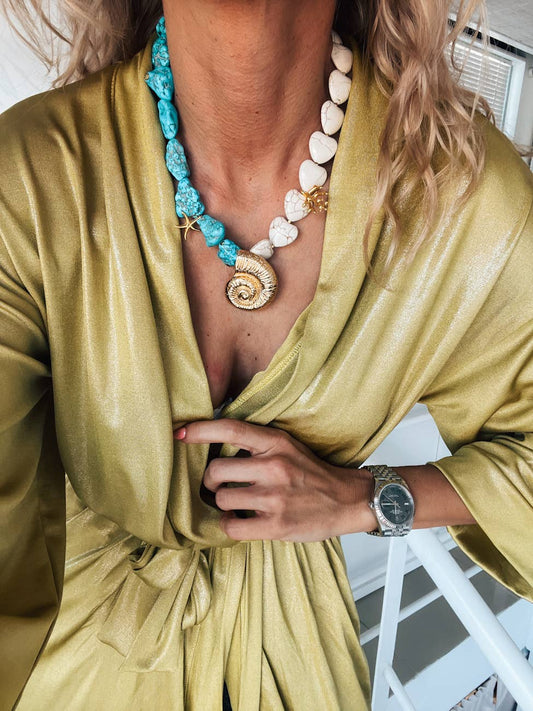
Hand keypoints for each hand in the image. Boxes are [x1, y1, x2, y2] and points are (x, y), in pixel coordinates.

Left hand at [173, 419, 375, 541]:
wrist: (347, 500)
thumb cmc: (311, 473)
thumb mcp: (287, 446)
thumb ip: (256, 444)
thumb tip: (213, 446)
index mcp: (275, 443)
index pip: (230, 430)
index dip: (199, 430)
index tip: (179, 434)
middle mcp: (274, 466)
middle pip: (215, 471)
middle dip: (211, 481)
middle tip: (219, 486)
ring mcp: (275, 497)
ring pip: (221, 500)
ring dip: (222, 504)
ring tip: (237, 505)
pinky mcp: (276, 525)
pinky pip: (231, 527)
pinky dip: (229, 526)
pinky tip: (240, 521)